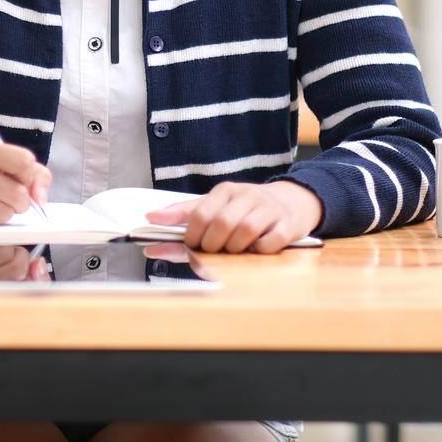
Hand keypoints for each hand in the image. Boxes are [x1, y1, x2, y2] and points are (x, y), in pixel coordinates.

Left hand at [144, 180, 322, 252]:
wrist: (291, 201)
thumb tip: (150, 219)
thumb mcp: (215, 205)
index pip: (199, 214)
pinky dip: (259, 251)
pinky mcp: (287, 225)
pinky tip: (255, 250)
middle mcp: (247, 195)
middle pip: (221, 224)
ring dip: (234, 249)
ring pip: (244, 232)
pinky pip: (270, 242)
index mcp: (225, 191)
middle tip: (213, 251)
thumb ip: (184, 215)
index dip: (191, 236)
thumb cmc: (245, 208)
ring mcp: (268, 209)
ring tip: (234, 251)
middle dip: (212, 246)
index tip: (192, 246)